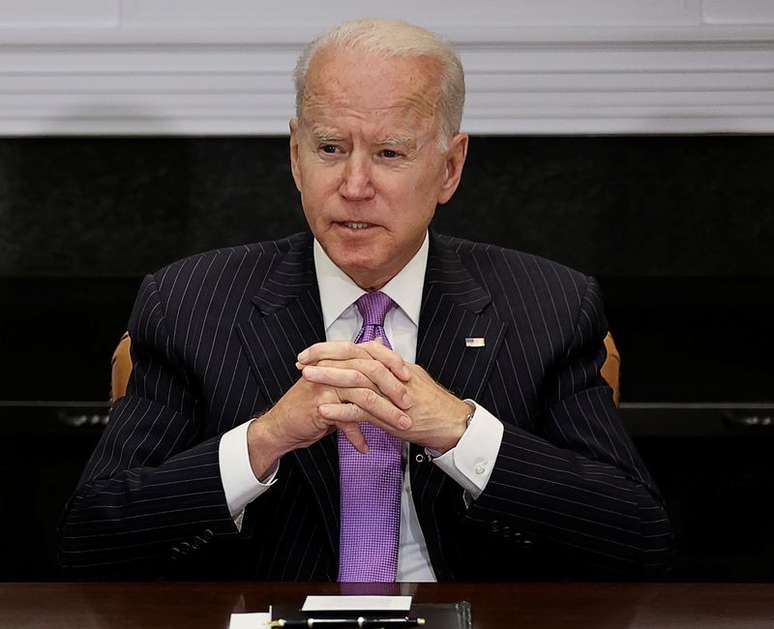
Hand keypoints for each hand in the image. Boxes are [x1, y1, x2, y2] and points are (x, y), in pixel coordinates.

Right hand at [246, 365, 411, 479]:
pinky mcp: (319, 406)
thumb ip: (357, 367)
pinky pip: (345, 420)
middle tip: (409, 404)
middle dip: (393, 389)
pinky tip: (365, 446)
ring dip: (385, 413)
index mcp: (337, 359)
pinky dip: (357, 435)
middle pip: (370, 372)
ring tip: (401, 426)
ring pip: (363, 396)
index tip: (410, 377)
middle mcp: (332, 368)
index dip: (391, 363)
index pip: (370, 354)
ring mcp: (325, 386)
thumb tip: (380, 348)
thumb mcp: (336, 382)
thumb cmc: (310, 405)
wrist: (281, 426)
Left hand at [298, 340, 470, 452]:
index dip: (334, 348)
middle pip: (354, 357)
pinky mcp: (392, 415)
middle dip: (325, 357)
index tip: (313, 352)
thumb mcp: (411, 375)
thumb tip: (375, 344)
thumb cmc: (431, 404)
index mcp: (394, 363)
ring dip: (329, 377)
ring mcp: (391, 393)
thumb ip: (390, 361)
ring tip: (307, 377)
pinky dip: (341, 409)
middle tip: (302, 359)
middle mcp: (392, 373)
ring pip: (356, 379)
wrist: (452, 423)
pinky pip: (362, 410)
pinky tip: (324, 408)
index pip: (359, 347)